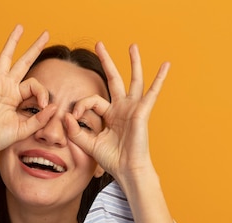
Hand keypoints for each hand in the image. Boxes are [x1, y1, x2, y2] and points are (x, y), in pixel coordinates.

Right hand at [0, 25, 56, 156]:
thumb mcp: (25, 128)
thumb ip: (40, 118)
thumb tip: (54, 106)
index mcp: (16, 97)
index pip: (35, 86)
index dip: (42, 93)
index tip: (44, 106)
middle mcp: (7, 87)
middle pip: (24, 62)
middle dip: (35, 48)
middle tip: (46, 34)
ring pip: (7, 57)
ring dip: (13, 41)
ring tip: (20, 27)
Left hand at [65, 42, 169, 183]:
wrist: (127, 169)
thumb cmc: (112, 159)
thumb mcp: (88, 144)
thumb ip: (76, 132)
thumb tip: (66, 117)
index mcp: (110, 115)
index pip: (92, 100)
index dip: (80, 106)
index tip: (73, 118)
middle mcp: (122, 108)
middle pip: (114, 79)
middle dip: (106, 61)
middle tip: (99, 44)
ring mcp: (133, 108)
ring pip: (134, 80)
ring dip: (133, 62)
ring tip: (132, 46)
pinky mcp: (142, 111)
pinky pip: (152, 92)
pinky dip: (160, 78)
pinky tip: (166, 65)